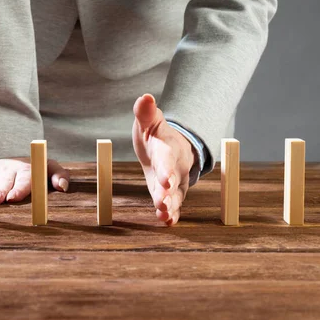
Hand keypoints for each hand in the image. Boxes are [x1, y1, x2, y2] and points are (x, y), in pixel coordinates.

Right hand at [0, 158, 69, 203]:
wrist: (20, 159)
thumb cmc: (39, 170)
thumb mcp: (52, 169)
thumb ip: (61, 176)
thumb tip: (63, 187)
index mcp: (27, 170)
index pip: (23, 180)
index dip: (18, 189)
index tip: (13, 198)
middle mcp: (9, 169)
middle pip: (4, 182)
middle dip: (0, 191)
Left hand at [132, 94, 196, 225]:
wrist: (170, 145)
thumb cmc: (156, 133)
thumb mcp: (149, 121)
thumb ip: (145, 112)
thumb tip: (144, 97)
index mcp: (167, 148)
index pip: (167, 159)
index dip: (166, 170)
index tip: (165, 180)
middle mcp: (175, 166)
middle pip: (174, 180)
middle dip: (168, 191)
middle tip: (163, 201)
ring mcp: (175, 182)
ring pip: (175, 196)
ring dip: (170, 206)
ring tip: (163, 215)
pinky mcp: (171, 194)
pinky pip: (174, 205)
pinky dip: (171, 215)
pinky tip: (166, 223)